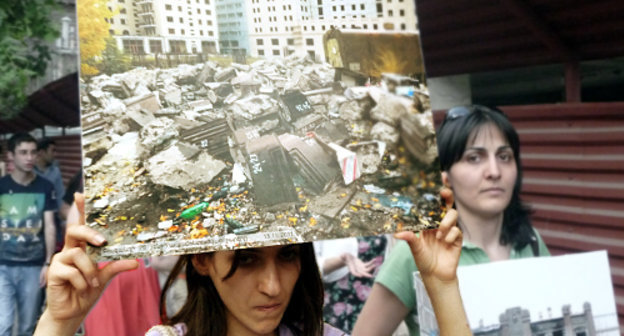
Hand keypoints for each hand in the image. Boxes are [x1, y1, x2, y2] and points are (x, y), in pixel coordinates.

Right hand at [38, 193, 137, 332]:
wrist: (73, 312)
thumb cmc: (88, 290)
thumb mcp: (106, 276)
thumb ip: (117, 266)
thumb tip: (136, 261)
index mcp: (82, 247)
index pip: (81, 224)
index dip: (80, 210)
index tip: (81, 195)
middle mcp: (70, 249)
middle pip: (74, 231)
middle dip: (89, 233)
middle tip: (103, 241)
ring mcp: (60, 260)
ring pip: (77, 254)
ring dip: (89, 270)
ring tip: (92, 283)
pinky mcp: (53, 272)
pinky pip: (71, 272)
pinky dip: (82, 281)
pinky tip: (82, 288)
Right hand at [342, 253, 376, 277]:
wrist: (348, 258)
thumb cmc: (345, 257)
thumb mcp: (344, 256)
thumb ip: (343, 256)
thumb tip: (343, 255)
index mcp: (351, 268)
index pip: (354, 273)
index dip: (357, 274)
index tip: (360, 276)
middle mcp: (357, 270)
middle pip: (362, 273)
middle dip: (366, 275)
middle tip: (370, 276)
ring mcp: (360, 268)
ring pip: (366, 270)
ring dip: (371, 268)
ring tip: (374, 265)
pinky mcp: (363, 265)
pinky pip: (368, 264)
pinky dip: (371, 262)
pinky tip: (375, 259)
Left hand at [395, 188, 461, 282]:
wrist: (435, 275)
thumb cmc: (423, 259)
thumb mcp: (414, 248)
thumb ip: (409, 238)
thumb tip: (397, 233)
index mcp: (428, 221)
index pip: (432, 203)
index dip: (435, 191)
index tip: (437, 178)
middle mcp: (439, 222)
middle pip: (446, 203)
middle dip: (447, 195)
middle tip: (444, 192)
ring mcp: (449, 230)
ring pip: (453, 215)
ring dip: (446, 222)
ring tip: (438, 235)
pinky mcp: (457, 238)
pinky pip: (457, 231)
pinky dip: (450, 236)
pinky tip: (444, 244)